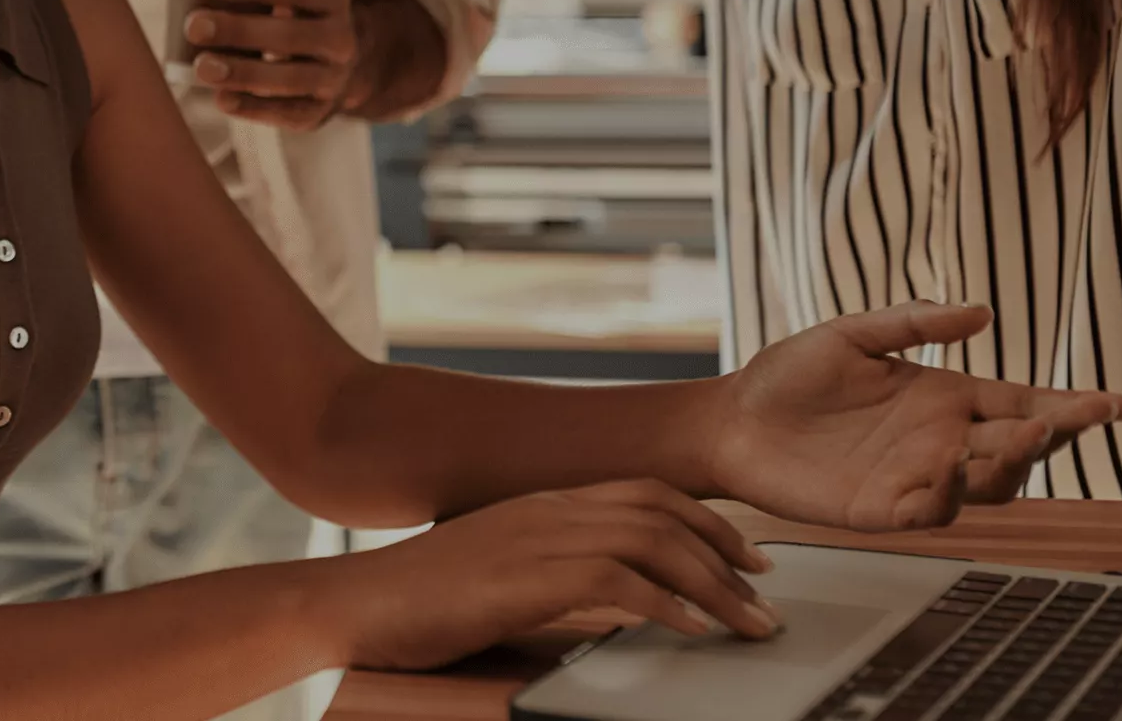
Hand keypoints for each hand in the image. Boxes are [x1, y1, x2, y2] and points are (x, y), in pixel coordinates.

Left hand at [187, 0, 357, 130]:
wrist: (337, 69)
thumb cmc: (292, 21)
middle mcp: (342, 40)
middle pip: (291, 36)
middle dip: (239, 31)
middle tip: (194, 25)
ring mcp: (334, 80)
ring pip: (289, 79)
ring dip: (242, 73)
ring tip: (201, 67)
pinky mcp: (318, 113)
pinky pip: (286, 113)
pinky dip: (252, 108)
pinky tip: (222, 99)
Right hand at [324, 480, 782, 672]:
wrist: (356, 603)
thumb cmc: (420, 600)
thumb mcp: (499, 575)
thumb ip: (554, 572)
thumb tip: (615, 598)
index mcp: (542, 505)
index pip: (643, 492)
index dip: (706, 520)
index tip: (745, 556)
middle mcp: (547, 510)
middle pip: (661, 509)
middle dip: (726, 549)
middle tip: (766, 591)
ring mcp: (536, 538)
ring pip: (652, 542)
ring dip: (713, 585)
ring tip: (748, 623)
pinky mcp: (526, 577)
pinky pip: (618, 581)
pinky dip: (667, 603)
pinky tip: (693, 630)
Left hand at [710, 301, 1121, 531]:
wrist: (732, 419)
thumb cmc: (790, 376)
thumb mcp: (852, 336)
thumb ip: (911, 322)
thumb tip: (981, 311)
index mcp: (946, 398)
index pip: (1024, 404)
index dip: (1073, 408)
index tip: (1118, 405)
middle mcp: (943, 441)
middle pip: (1020, 449)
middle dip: (1053, 437)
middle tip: (1071, 419)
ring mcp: (918, 479)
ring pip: (989, 486)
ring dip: (1009, 466)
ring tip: (1018, 437)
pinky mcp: (882, 511)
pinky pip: (930, 512)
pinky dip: (946, 495)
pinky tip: (946, 468)